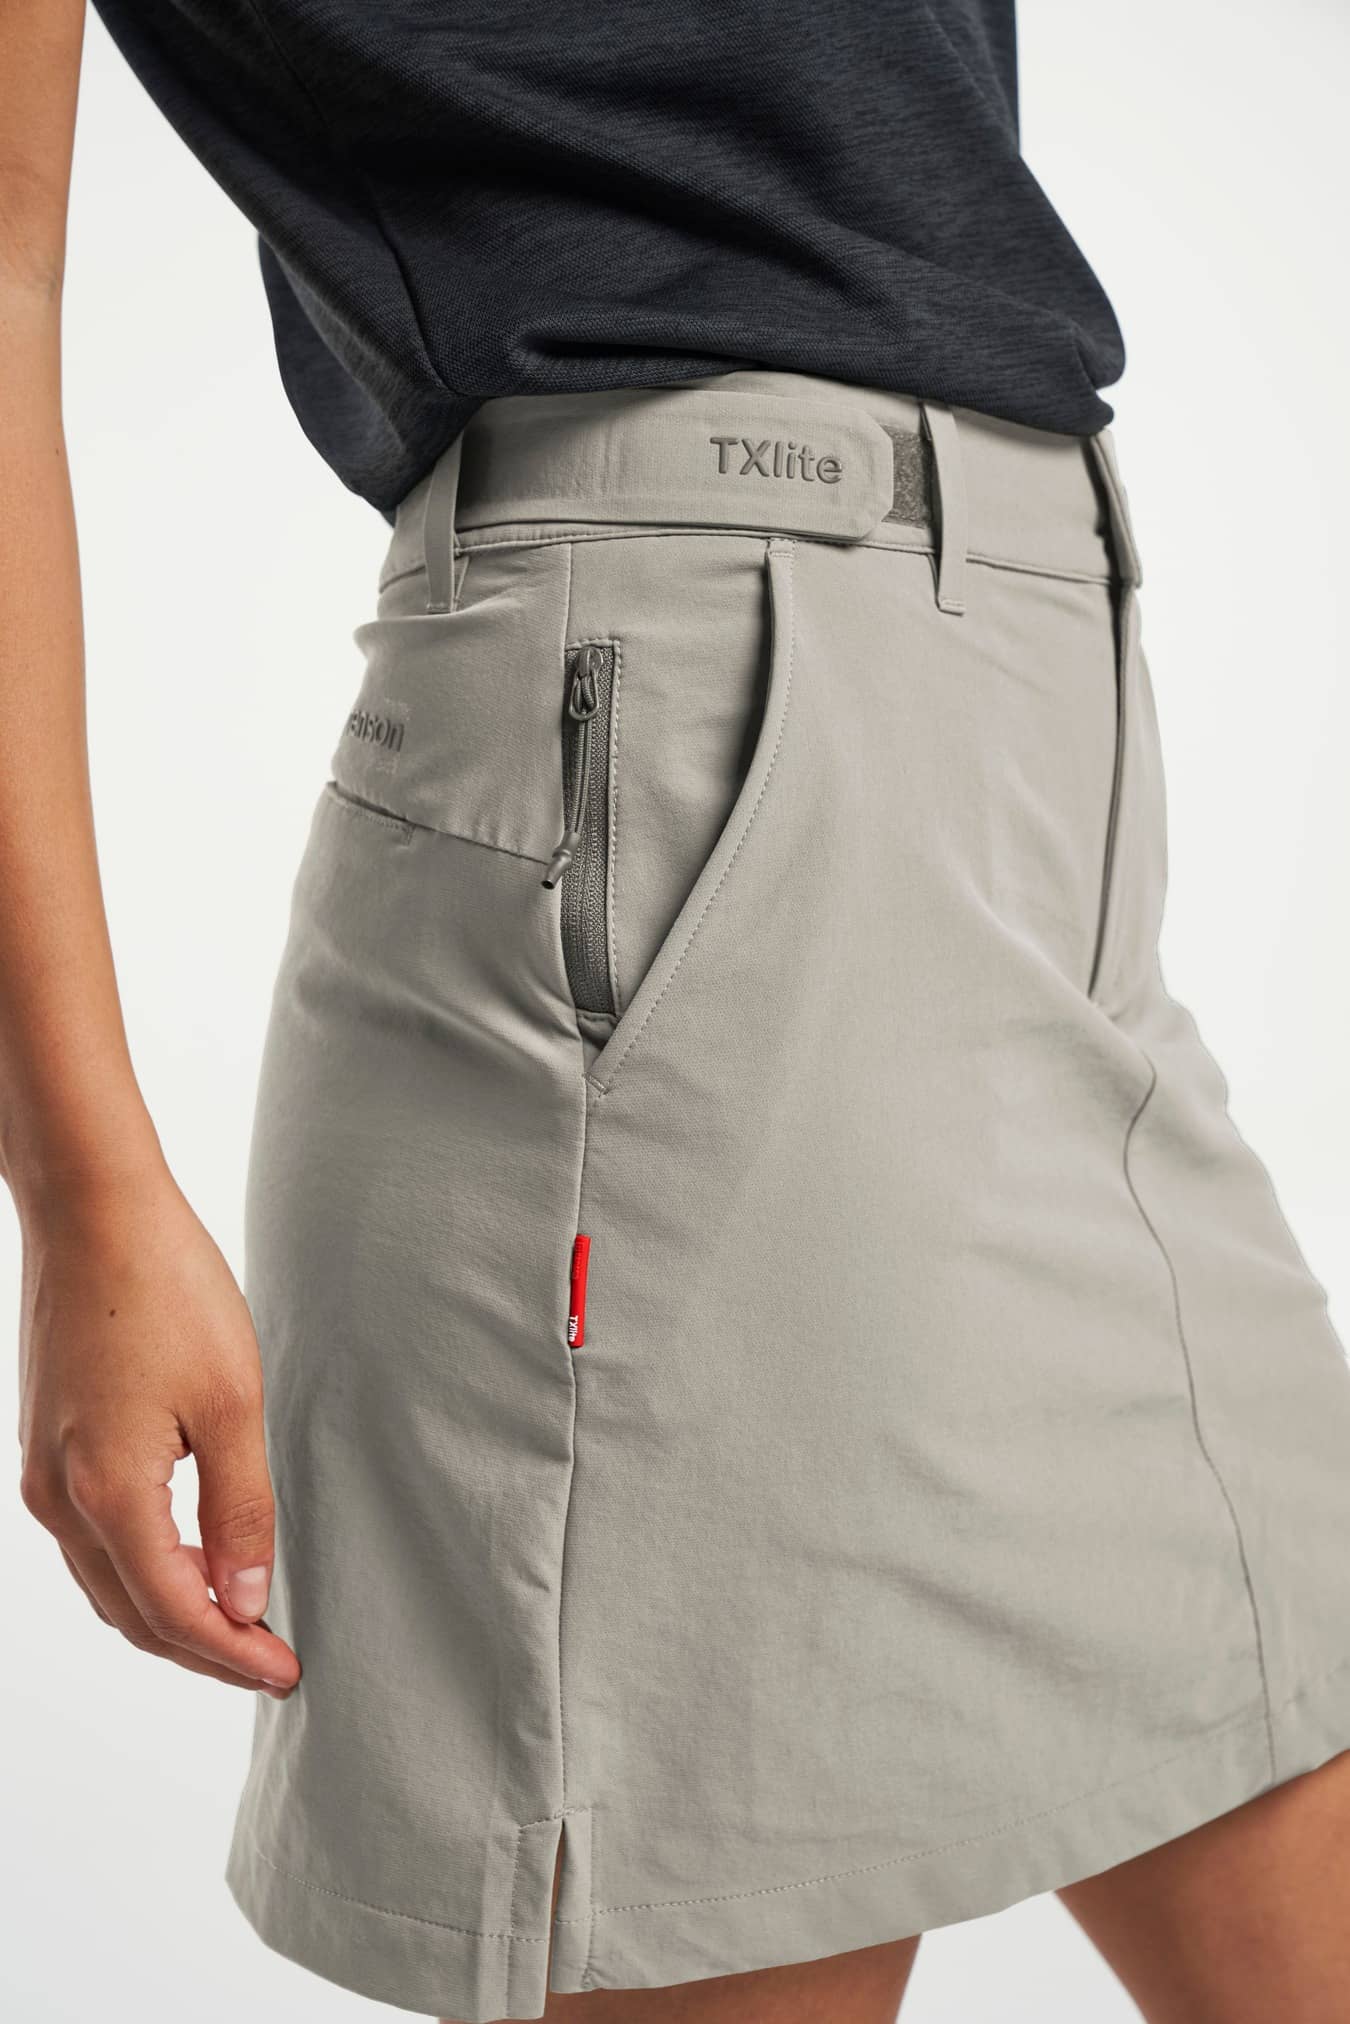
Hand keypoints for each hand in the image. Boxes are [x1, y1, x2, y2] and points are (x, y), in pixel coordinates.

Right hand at [15, 1162, 299, 1697]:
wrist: (93, 1211)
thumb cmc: (164, 1290)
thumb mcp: (231, 1403)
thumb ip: (239, 1509)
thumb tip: (244, 1601)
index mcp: (108, 1496)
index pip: (174, 1614)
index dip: (233, 1656)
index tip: (286, 1674)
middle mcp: (62, 1497)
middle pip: (133, 1613)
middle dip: (203, 1648)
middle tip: (270, 1661)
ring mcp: (46, 1472)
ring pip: (109, 1580)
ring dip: (172, 1609)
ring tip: (242, 1618)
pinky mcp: (48, 1444)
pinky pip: (95, 1537)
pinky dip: (144, 1565)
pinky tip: (194, 1552)